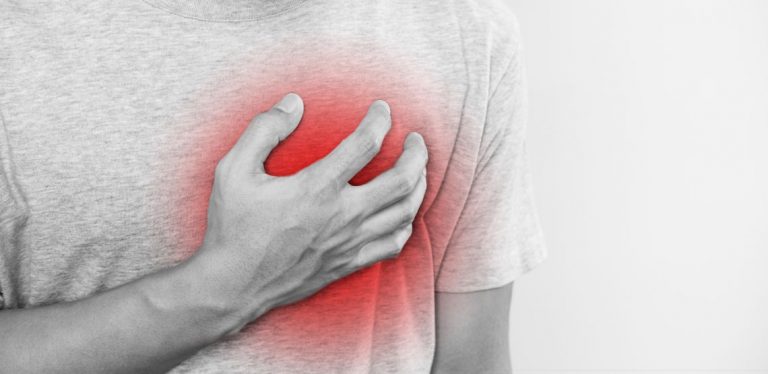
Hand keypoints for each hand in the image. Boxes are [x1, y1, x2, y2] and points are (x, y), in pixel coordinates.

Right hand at [187, 93, 427, 332]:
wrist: (233, 285)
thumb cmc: (232, 227)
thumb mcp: (233, 170)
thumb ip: (263, 130)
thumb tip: (294, 102)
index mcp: (317, 187)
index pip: (365, 144)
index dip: (380, 120)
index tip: (382, 109)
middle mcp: (341, 215)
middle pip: (401, 180)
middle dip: (417, 153)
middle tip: (415, 138)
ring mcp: (349, 242)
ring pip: (404, 212)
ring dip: (419, 185)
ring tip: (417, 169)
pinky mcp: (349, 263)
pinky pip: (393, 244)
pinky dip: (406, 224)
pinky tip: (402, 212)